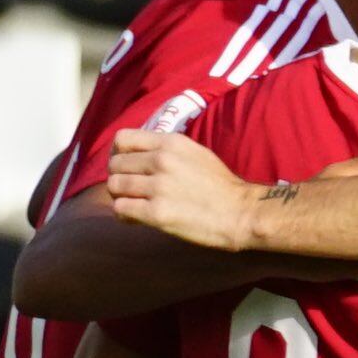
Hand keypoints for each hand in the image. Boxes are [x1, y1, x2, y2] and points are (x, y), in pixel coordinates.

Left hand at [107, 128, 263, 250]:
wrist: (243, 213)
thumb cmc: (221, 186)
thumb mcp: (195, 153)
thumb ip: (166, 150)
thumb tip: (138, 156)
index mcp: (171, 143)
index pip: (123, 139)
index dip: (117, 154)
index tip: (125, 167)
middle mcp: (162, 161)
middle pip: (115, 164)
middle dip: (119, 178)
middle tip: (131, 191)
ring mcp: (159, 187)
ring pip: (114, 186)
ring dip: (120, 197)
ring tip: (134, 205)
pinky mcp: (157, 214)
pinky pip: (121, 209)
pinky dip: (124, 215)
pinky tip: (136, 219)